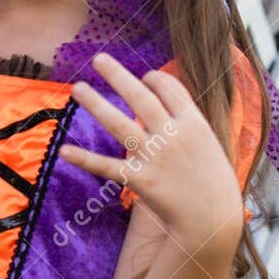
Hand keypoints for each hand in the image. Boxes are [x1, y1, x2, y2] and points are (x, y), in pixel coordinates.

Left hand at [58, 52, 243, 250]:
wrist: (213, 220)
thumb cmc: (213, 182)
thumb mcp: (209, 143)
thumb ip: (188, 121)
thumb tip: (166, 101)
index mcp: (193, 123)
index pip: (169, 89)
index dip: (154, 78)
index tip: (143, 76)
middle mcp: (172, 136)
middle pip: (141, 98)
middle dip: (119, 76)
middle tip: (98, 59)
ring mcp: (155, 157)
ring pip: (119, 125)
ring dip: (96, 104)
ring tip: (78, 87)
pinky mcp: (140, 181)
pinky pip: (108, 167)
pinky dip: (85, 159)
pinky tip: (65, 151)